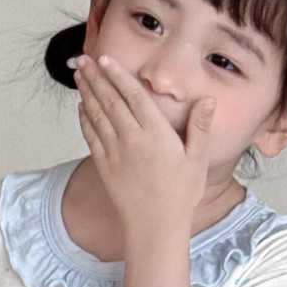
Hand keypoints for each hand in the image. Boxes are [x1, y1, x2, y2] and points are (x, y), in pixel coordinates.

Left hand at [72, 54, 215, 243]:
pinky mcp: (104, 166)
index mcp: (156, 133)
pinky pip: (91, 136)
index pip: (133, 96)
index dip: (118, 75)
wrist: (155, 227)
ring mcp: (115, 152)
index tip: (105, 59)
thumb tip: (207, 100)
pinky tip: (81, 107)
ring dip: (86, 92)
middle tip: (83, 59)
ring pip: (97, 115)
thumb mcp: (198, 160)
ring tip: (78, 74)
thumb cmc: (180, 195)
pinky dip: (84, 119)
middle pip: (110, 100)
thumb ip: (200, 127)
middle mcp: (132, 139)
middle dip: (95, 77)